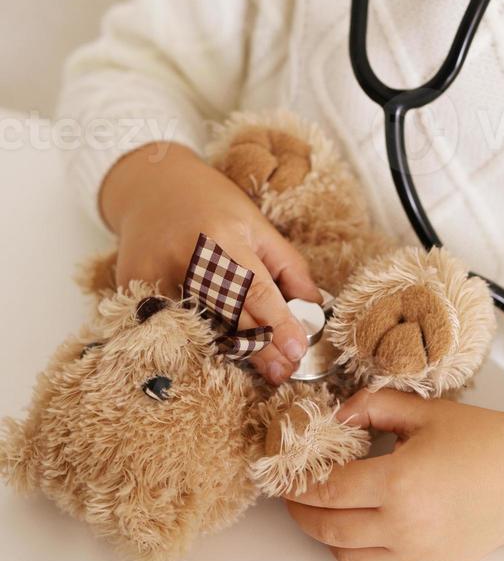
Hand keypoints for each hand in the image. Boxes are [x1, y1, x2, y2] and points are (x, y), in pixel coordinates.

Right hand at [99, 140, 320, 385]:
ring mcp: (152, 276)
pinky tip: (213, 353)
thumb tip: (314, 307)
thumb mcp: (256, 224)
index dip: (278, 323)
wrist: (150, 188)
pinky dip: (192, 341)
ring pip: (196, 329)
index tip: (296, 350)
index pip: (254, 289)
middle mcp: (184, 258)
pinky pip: (166, 325)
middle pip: (226, 316)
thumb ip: (288, 265)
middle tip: (281, 372)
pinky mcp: (130, 288)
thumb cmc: (212, 204)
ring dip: (228, 352)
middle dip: (258, 349)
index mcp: (221, 237)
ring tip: (258, 368)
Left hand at [283, 389, 503, 560]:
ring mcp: (418, 554)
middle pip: (329, 528)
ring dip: (328, 535)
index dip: (298, 483)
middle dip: (301, 512)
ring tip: (324, 510)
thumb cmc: (482, 440)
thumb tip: (336, 415)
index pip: (327, 490)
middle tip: (293, 494)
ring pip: (349, 557)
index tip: (285, 473)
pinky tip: (362, 527)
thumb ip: (372, 406)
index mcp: (399, 482)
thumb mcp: (422, 410)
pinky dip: (361, 553)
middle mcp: (405, 526)